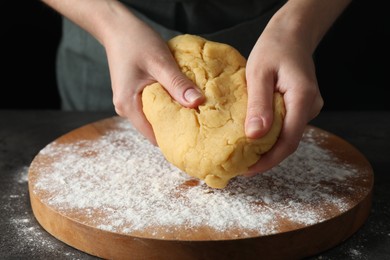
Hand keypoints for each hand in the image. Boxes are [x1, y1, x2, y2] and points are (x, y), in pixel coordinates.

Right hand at [103, 10, 203, 144]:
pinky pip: (152, 106)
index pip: (154, 136)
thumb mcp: (160, 62)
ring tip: (193, 112)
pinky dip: (166, 104)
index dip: (174, 138)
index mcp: (128, 106)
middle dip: (176, 127)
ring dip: (172, 114)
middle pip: (154, 128)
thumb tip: (197, 103)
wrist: (117, 26)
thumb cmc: (136, 41)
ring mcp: (129, 101)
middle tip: (199, 124)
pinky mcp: (133, 94)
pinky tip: (179, 98)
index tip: (195, 138)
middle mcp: (126, 108)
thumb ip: (177, 84)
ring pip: (154, 117)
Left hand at [244, 19, 322, 175]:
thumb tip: (255, 136)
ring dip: (267, 149)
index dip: (268, 160)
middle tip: (239, 167)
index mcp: (302, 98)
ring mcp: (308, 107)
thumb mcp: (259, 73)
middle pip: (288, 142)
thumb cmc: (274, 48)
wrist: (291, 35)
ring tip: (242, 156)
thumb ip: (258, 104)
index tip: (247, 170)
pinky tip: (252, 138)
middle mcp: (310, 107)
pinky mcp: (301, 106)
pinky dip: (270, 135)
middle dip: (265, 159)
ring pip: (287, 136)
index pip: (288, 141)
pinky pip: (286, 126)